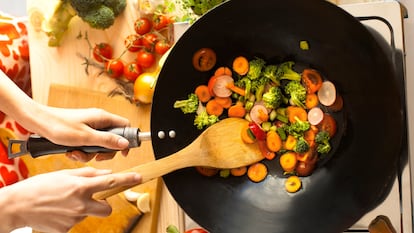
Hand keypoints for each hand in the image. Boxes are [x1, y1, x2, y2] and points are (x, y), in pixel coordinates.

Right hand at [0, 167, 140, 232]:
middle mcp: (80, 204)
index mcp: (80, 186)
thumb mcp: (64, 173)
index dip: (127, 180)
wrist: (18, 206)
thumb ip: (88, 174)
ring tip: (65, 203)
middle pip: (107, 208)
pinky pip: (76, 222)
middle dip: (104, 204)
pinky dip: (71, 217)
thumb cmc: (40, 186)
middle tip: (93, 199)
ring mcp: (74, 218)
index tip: (139, 177)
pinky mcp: (67, 229)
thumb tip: (106, 174)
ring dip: (84, 208)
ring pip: (89, 214)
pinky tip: (59, 211)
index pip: (111, 182)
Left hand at [34, 106, 130, 161]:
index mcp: (102, 118)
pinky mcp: (80, 131)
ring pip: (99, 144)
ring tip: (77, 154)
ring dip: (90, 153)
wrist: (38, 122)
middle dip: (104, 151)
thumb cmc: (59, 127)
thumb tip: (125, 144)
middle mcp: (98, 120)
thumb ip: (107, 140)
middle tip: (96, 157)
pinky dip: (82, 150)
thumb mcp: (86, 138)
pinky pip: (88, 144)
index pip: (125, 126)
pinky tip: (72, 152)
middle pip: (113, 138)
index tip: (123, 153)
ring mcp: (89, 126)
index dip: (127, 140)